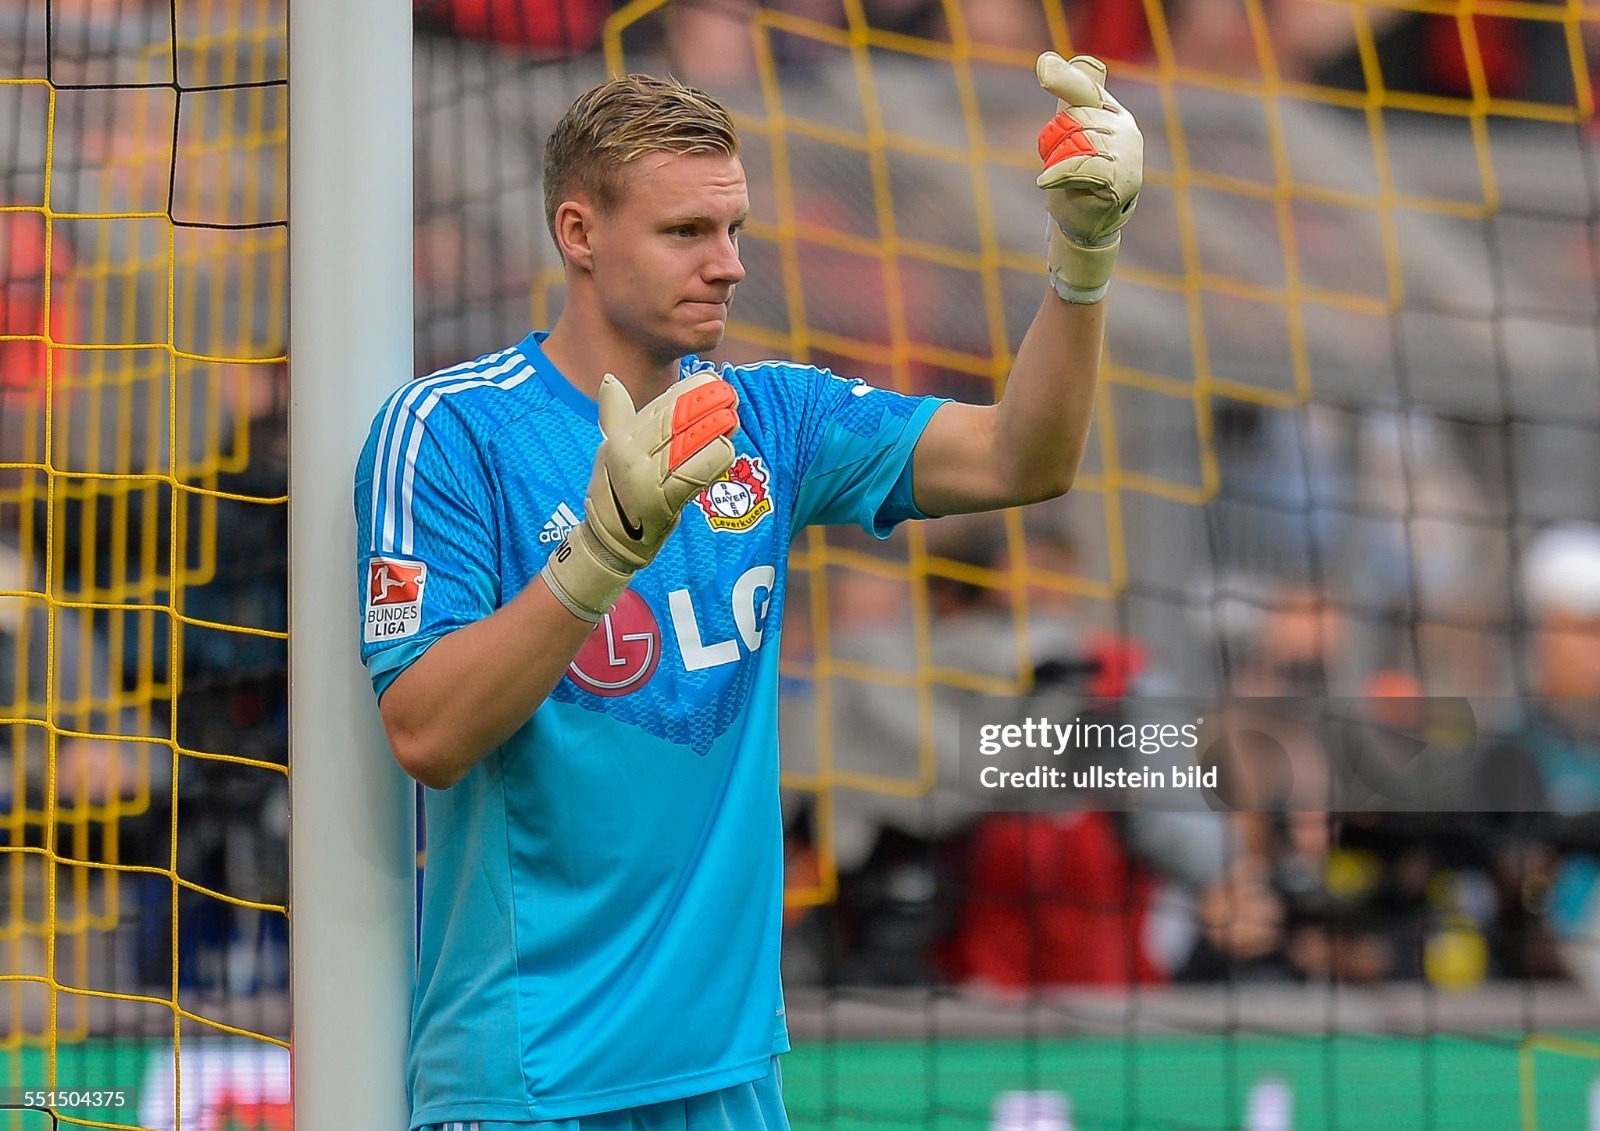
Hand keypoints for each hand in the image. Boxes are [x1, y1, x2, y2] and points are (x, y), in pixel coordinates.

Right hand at [541, 372, 738, 620]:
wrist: (609, 540)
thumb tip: (610, 380)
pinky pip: (693, 474)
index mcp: (620, 437)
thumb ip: (616, 415)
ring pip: (686, 443)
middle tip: (729, 395)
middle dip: (705, 403)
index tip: (711, 380)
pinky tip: (727, 447)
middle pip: (674, 420)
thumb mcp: (610, 450)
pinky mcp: (660, 502)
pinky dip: (713, 458)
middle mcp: (628, 454)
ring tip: (733, 417)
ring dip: (714, 427)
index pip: (660, 405)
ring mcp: (643, 479)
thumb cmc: (616, 492)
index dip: (688, 389)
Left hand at [1035, 52, 1142, 303]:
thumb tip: (1049, 62)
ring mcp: (1128, 155)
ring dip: (1057, 161)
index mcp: (1115, 115)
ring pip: (1078, 141)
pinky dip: (1059, 174)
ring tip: (1057, 177)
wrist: (1086, 225)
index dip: (1066, 78)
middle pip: (1076, 117)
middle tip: (1056, 163)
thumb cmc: (1074, 180)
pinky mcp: (1120, 179)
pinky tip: (1045, 182)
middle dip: (1055, 140)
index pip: (1087, 90)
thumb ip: (1066, 102)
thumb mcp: (1067, 136)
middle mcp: (1127, 130)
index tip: (1043, 67)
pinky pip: (1082, 166)